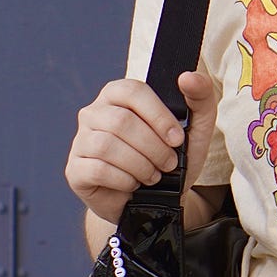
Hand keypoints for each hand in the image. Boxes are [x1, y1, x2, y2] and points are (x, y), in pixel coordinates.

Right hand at [66, 71, 217, 224]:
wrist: (158, 199)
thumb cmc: (173, 155)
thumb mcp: (196, 127)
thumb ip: (200, 96)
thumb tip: (188, 77)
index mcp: (118, 94)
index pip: (133, 91)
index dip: (158, 115)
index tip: (177, 138)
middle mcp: (94, 113)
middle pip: (121, 121)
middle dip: (153, 147)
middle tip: (169, 162)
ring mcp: (81, 141)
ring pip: (107, 146)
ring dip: (140, 165)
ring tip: (154, 175)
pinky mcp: (75, 170)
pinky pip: (97, 170)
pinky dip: (124, 180)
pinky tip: (134, 184)